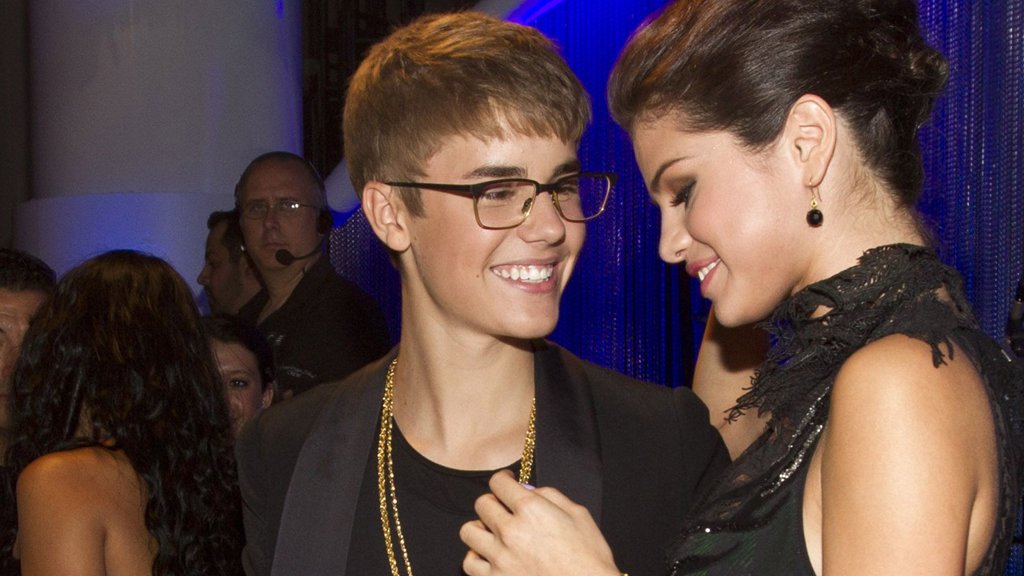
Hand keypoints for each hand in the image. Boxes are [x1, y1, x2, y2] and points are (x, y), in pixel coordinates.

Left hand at [460, 470, 620, 575]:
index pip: (498, 483)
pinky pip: (470, 563)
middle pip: (482, 504)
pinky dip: (476, 557)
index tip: (506, 482)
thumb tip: (527, 489)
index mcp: (531, 510)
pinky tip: (490, 556)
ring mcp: (500, 558)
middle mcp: (511, 531)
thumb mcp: (578, 515)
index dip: (503, 479)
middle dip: (493, 502)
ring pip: (469, 531)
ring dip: (480, 528)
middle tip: (504, 508)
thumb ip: (550, 495)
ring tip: (493, 532)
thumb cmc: (589, 558)